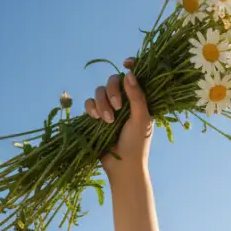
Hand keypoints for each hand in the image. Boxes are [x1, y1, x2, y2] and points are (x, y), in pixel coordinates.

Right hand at [84, 58, 153, 180]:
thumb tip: (129, 72)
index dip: (132, 66)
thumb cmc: (137, 144)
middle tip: (117, 107)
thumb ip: (137, 96)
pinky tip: (96, 119)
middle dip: (112, 91)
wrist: (123, 166)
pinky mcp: (96, 117)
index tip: (126, 63)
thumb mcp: (141, 119)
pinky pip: (89, 102)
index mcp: (139, 100)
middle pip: (113, 81)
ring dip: (101, 103)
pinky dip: (91, 108)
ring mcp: (109, 108)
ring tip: (107, 121)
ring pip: (99, 91)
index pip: (135, 76)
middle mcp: (124, 101)